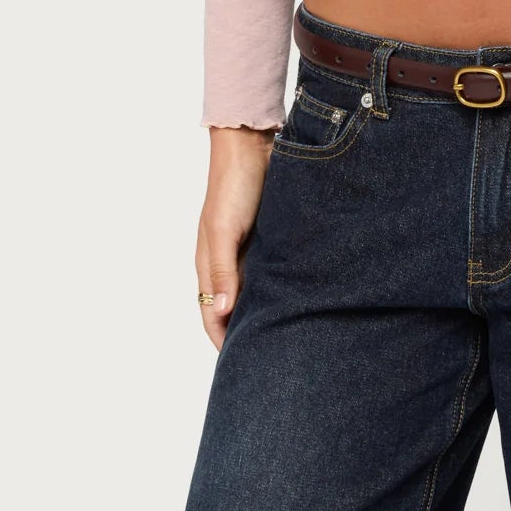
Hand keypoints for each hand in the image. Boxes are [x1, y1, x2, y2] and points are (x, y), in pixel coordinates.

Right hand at [195, 127, 274, 350]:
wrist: (254, 144)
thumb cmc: (233, 185)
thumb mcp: (224, 229)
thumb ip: (222, 270)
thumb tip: (222, 311)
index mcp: (209, 263)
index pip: (211, 314)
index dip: (222, 340)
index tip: (240, 367)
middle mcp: (229, 261)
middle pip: (234, 308)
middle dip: (245, 332)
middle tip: (268, 358)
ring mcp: (250, 250)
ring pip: (256, 291)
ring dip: (266, 310)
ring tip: (288, 335)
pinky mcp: (271, 238)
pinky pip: (275, 270)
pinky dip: (282, 286)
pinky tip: (301, 298)